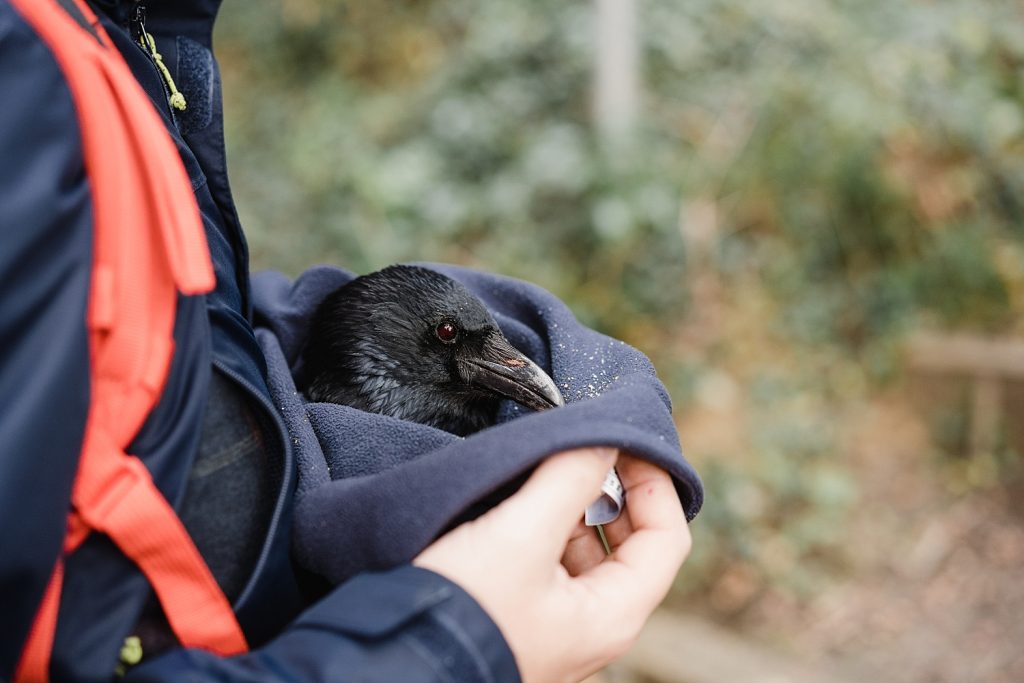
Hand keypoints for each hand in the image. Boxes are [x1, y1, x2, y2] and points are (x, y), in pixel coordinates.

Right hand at [414, 448, 691, 682]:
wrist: (394, 659)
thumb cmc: (462, 613)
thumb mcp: (520, 536)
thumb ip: (568, 479)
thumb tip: (604, 436)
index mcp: (612, 615)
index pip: (666, 538)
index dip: (654, 483)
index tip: (623, 442)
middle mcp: (592, 625)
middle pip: (631, 544)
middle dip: (612, 492)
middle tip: (584, 450)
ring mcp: (557, 623)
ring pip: (587, 551)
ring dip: (574, 506)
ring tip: (544, 471)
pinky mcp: (521, 614)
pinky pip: (551, 562)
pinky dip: (545, 525)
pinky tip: (519, 500)